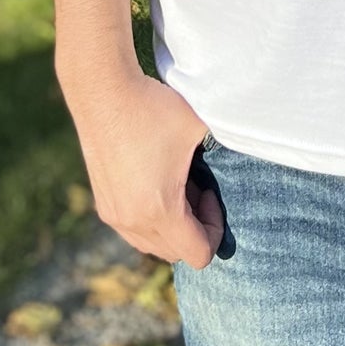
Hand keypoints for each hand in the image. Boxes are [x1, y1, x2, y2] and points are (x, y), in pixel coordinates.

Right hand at [65, 64, 223, 266]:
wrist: (103, 90)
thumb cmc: (153, 108)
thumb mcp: (199, 128)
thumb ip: (223, 152)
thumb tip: (241, 157)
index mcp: (160, 210)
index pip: (199, 255)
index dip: (214, 229)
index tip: (209, 191)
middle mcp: (132, 222)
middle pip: (176, 253)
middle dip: (194, 226)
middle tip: (197, 186)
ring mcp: (114, 215)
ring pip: (152, 245)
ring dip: (172, 225)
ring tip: (177, 184)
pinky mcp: (103, 204)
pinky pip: (134, 230)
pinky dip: (151, 218)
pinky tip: (155, 179)